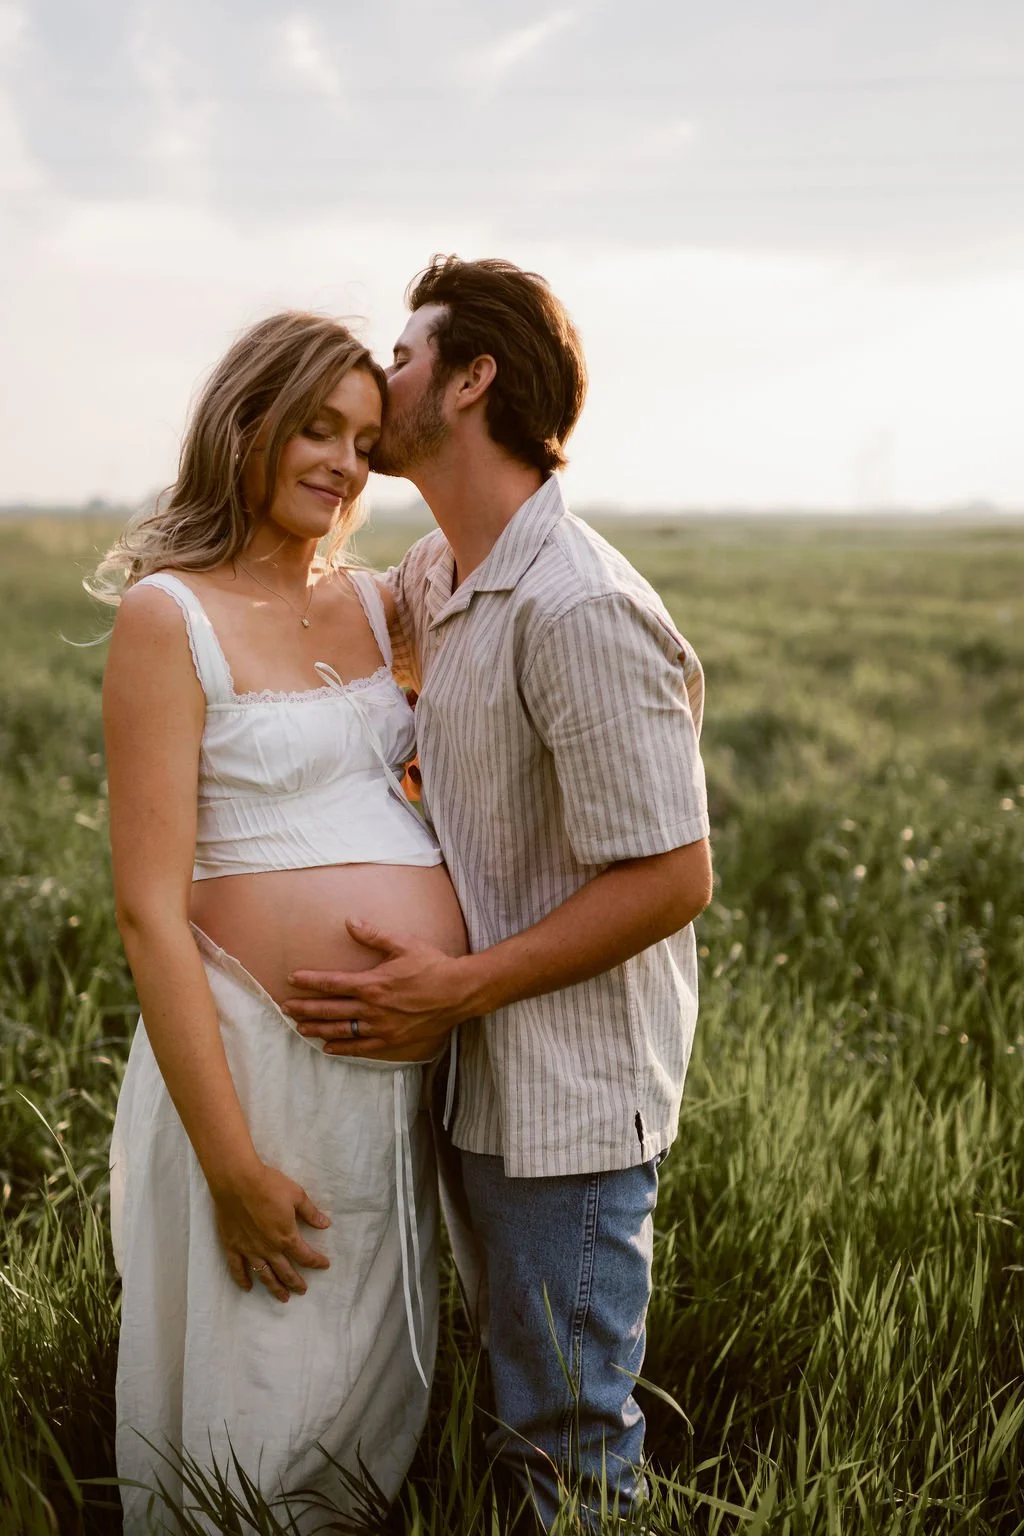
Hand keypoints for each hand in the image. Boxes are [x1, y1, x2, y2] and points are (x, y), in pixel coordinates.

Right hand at [211, 1161, 330, 1303]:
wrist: (237, 1181)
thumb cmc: (269, 1185)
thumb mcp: (297, 1195)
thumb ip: (310, 1213)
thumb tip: (325, 1224)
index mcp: (286, 1237)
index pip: (305, 1256)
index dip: (316, 1262)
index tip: (324, 1264)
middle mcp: (269, 1249)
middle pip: (285, 1272)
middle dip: (296, 1282)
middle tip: (302, 1291)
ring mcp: (249, 1250)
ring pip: (264, 1275)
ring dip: (274, 1288)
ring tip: (283, 1298)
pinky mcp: (232, 1246)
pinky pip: (237, 1268)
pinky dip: (242, 1280)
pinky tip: (248, 1287)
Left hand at [284, 918, 477, 1058]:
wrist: (458, 992)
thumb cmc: (432, 966)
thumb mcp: (403, 944)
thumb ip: (374, 936)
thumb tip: (350, 922)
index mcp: (372, 984)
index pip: (332, 983)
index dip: (310, 981)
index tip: (291, 979)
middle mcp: (372, 1008)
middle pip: (330, 1009)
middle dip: (305, 1009)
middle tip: (285, 1008)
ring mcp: (381, 1027)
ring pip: (341, 1030)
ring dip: (318, 1029)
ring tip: (299, 1028)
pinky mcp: (392, 1039)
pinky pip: (361, 1047)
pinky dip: (343, 1048)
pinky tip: (329, 1048)